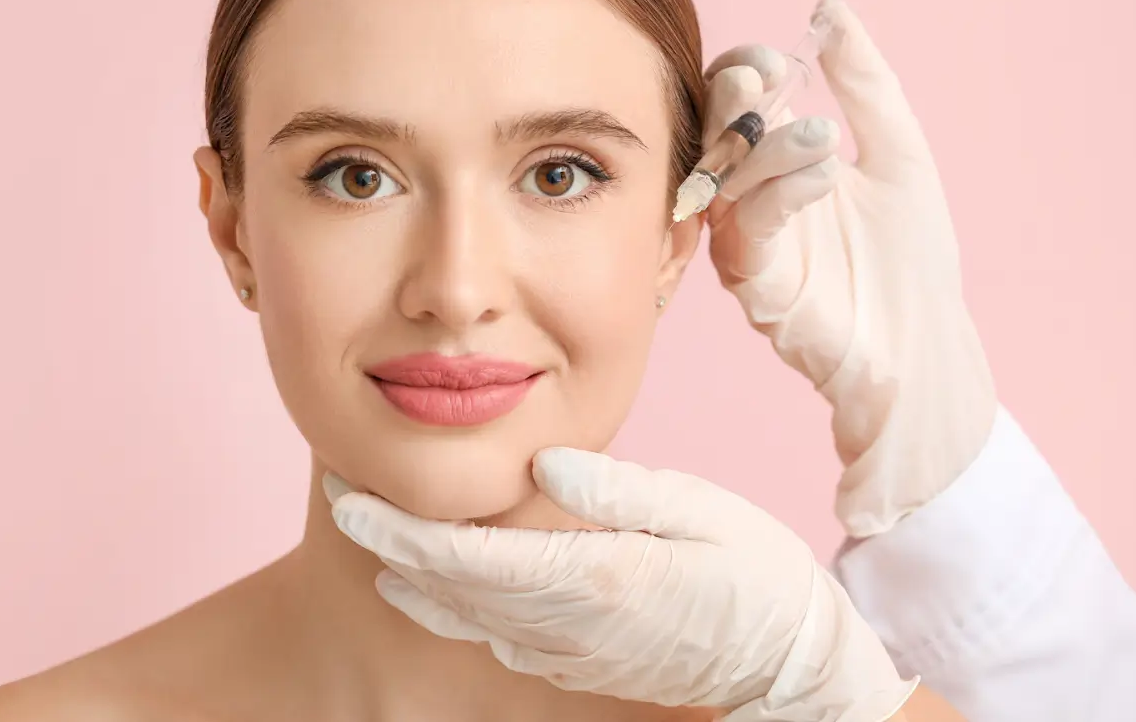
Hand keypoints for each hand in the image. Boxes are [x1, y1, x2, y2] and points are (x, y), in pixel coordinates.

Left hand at [324, 452, 915, 719]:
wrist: (792, 673)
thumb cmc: (759, 581)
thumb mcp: (705, 514)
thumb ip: (621, 491)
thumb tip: (545, 462)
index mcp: (593, 580)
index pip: (470, 558)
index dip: (402, 530)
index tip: (352, 501)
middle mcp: (566, 626)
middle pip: (451, 588)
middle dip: (390, 544)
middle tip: (343, 498)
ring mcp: (569, 653)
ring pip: (466, 617)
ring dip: (414, 575)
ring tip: (374, 533)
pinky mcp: (578, 665)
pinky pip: (496, 635)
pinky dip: (455, 603)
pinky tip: (437, 578)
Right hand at [700, 0, 995, 536]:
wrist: (925, 345)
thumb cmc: (912, 259)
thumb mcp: (898, 151)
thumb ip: (864, 82)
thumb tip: (828, 8)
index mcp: (777, 158)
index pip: (737, 98)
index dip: (746, 71)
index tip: (778, 58)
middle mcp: (750, 193)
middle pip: (714, 130)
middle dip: (736, 99)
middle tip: (769, 81)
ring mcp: (744, 237)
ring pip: (726, 175)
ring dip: (770, 145)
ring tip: (826, 141)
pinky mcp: (751, 281)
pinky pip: (747, 226)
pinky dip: (781, 193)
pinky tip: (824, 177)